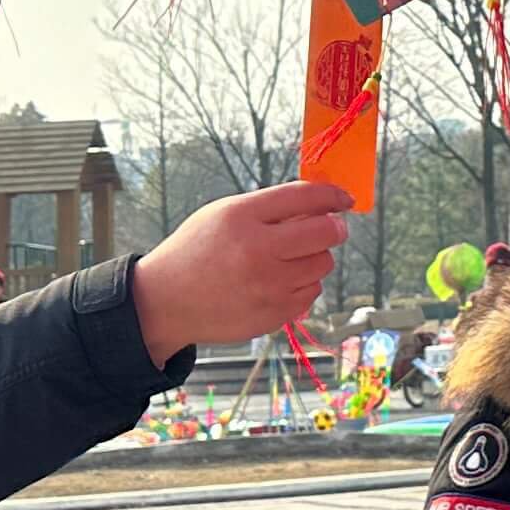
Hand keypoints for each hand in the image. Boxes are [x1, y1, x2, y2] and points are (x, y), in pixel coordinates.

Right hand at [134, 182, 354, 365]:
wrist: (166, 301)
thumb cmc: (198, 251)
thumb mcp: (224, 214)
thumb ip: (269, 208)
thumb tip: (321, 205)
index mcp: (242, 217)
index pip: (305, 197)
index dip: (333, 195)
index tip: (344, 199)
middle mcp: (258, 251)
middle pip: (326, 232)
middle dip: (334, 227)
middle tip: (330, 227)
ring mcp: (268, 286)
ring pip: (323, 264)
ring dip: (316, 257)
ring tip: (289, 257)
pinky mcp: (274, 314)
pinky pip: (312, 292)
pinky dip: (304, 284)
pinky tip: (280, 281)